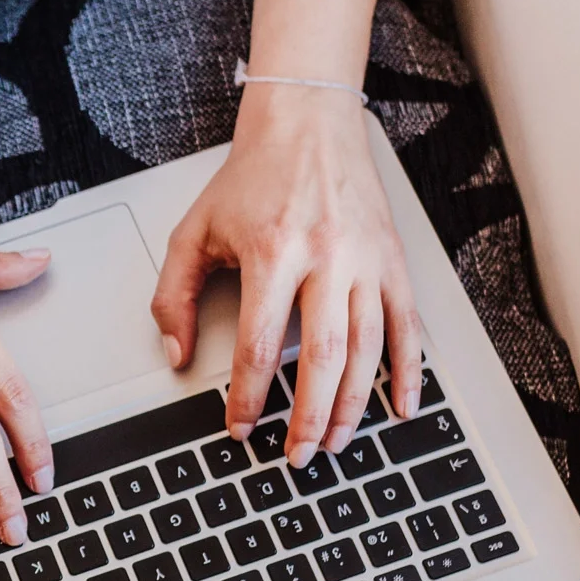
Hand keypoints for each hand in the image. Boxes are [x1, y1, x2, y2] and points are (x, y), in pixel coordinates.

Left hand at [150, 85, 423, 467]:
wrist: (308, 125)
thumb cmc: (250, 179)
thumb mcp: (193, 231)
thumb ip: (172, 296)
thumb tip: (176, 355)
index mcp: (273, 252)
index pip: (258, 344)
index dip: (246, 395)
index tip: (239, 427)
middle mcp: (326, 258)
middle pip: (321, 355)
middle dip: (308, 415)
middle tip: (296, 455)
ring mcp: (367, 261)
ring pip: (368, 348)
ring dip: (353, 404)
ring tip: (335, 442)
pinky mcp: (394, 261)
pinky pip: (407, 325)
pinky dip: (408, 371)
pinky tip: (401, 406)